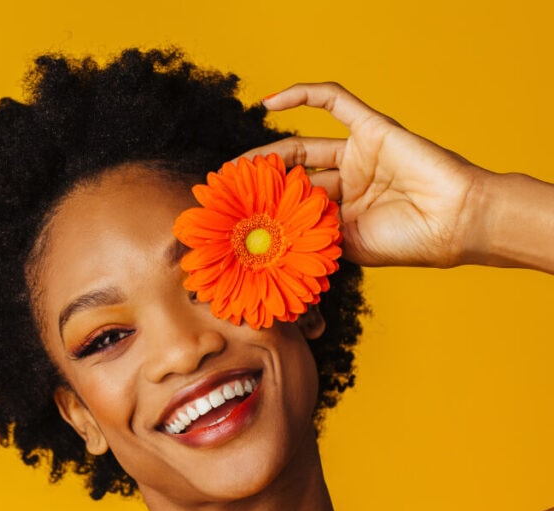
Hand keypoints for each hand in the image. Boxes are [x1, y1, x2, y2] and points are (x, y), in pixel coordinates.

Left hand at [241, 82, 487, 268]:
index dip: (262, 210)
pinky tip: (268, 102)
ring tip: (234, 168)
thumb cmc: (407, 243)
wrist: (455, 223)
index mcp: (341, 213)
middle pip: (291, 176)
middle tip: (225, 192)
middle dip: (257, 184)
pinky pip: (334, 101)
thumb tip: (261, 243)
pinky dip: (302, 95)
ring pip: (302, 145)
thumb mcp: (344, 247)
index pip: (292, 206)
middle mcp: (347, 182)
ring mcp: (359, 154)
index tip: (229, 218)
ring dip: (267, 154)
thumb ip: (308, 237)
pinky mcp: (372, 127)